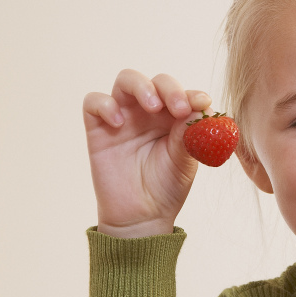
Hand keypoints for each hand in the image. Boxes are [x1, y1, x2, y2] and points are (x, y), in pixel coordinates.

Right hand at [83, 69, 212, 237]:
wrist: (143, 216)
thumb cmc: (167, 187)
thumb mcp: (186, 162)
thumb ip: (190, 135)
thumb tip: (200, 109)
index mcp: (175, 118)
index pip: (183, 94)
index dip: (192, 95)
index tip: (202, 103)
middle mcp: (150, 113)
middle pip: (157, 82)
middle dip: (169, 88)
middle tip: (178, 108)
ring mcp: (124, 117)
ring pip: (126, 80)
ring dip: (141, 86)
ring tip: (152, 107)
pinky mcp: (99, 128)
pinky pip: (94, 102)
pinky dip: (105, 104)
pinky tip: (119, 123)